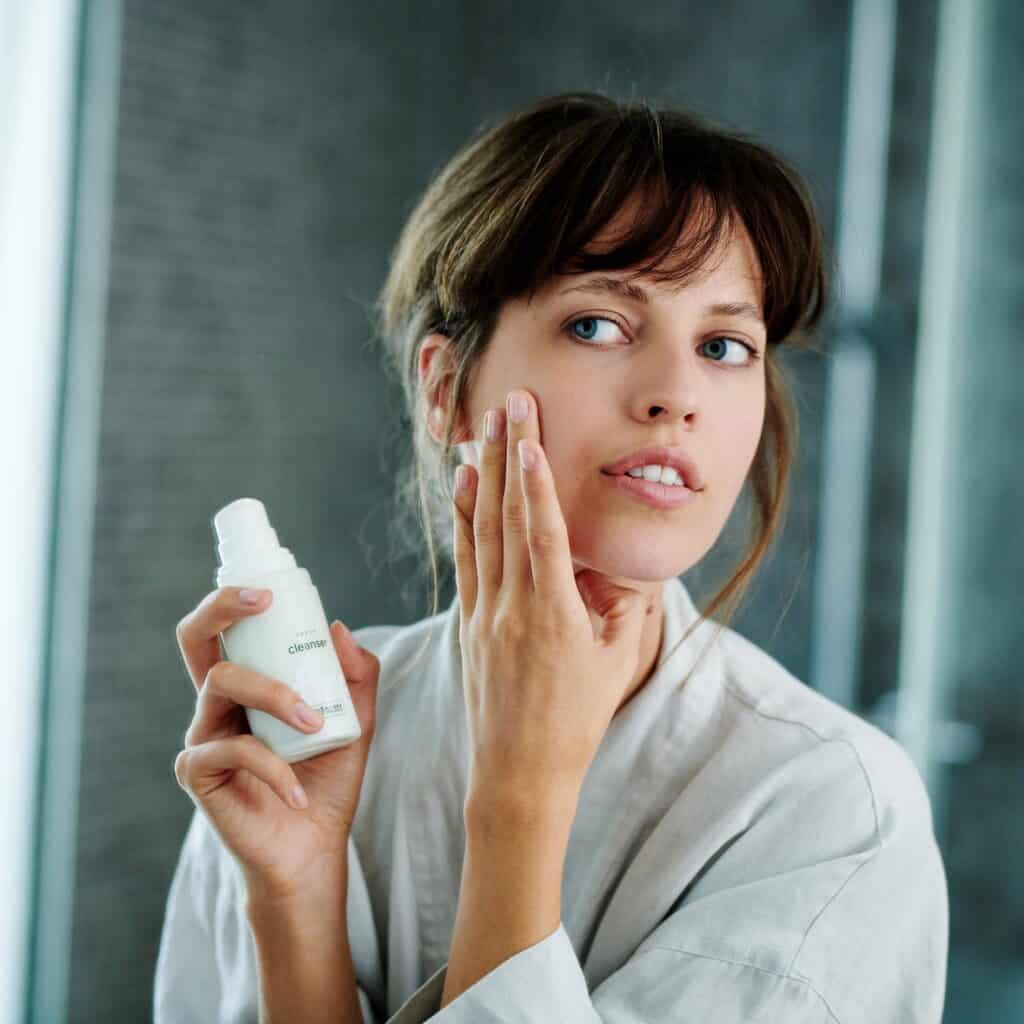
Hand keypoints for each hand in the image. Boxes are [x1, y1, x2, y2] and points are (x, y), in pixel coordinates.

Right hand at [173, 588, 379, 901]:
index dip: (235, 600)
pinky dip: (275, 768)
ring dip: (276, 695)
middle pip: (194, 639)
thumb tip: (338, 628)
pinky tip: (299, 792)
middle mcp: (218, 702)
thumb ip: (357, 676)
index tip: (271, 591)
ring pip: (223, 683)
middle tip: (263, 603)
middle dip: (220, 608)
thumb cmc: (328, 780)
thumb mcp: (356, 721)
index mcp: (250, 684)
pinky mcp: (197, 772)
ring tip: (315, 725)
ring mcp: (203, 734)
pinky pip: (235, 750)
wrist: (313, 846)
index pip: (228, 630)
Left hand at [451, 389, 647, 814]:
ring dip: (480, 477)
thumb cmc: (577, 722)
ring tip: (479, 430)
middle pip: (505, 518)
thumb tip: (623, 564)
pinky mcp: (468, 624)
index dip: (535, 480)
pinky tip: (460, 487)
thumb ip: (623, 608)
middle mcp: (512, 608)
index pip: (542, 533)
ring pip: (479, 532)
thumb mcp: (615, 664)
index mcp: (554, 616)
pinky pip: (464, 560)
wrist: (519, 775)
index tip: (529, 436)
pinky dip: (461, 519)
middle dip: (506, 456)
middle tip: (507, 406)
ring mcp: (484, 615)